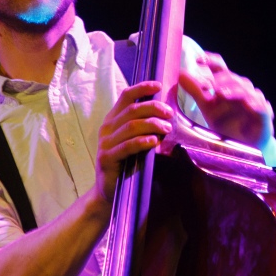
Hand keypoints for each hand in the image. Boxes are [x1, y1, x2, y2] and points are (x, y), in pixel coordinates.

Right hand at [96, 81, 173, 202]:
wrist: (107, 191)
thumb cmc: (125, 162)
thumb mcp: (131, 139)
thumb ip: (142, 125)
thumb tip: (165, 112)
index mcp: (112, 119)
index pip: (126, 96)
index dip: (142, 88)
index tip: (159, 85)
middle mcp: (107, 128)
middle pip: (132, 110)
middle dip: (154, 108)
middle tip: (170, 114)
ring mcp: (105, 143)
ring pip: (131, 126)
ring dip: (152, 124)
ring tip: (167, 129)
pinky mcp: (107, 158)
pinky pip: (127, 146)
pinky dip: (142, 141)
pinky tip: (154, 142)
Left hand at [179, 52, 273, 151]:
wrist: (243, 147)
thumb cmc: (226, 123)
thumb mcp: (207, 106)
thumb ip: (195, 90)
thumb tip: (179, 74)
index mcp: (228, 85)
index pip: (221, 68)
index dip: (211, 61)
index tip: (199, 59)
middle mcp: (242, 89)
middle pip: (232, 78)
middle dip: (220, 79)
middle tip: (208, 84)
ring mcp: (254, 100)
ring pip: (246, 90)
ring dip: (233, 90)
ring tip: (220, 93)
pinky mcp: (263, 115)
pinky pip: (260, 107)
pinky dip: (254, 104)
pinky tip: (247, 104)